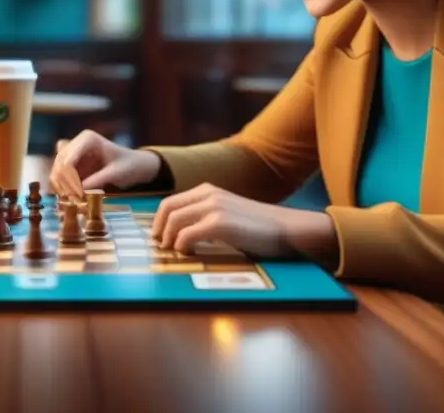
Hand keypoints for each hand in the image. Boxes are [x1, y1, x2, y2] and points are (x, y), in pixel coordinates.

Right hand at [50, 129, 160, 197]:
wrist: (136, 166)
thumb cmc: (129, 165)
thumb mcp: (116, 173)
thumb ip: (98, 180)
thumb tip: (78, 192)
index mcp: (87, 139)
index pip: (68, 160)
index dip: (69, 179)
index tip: (76, 195)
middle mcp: (77, 142)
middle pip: (59, 163)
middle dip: (62, 182)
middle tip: (71, 199)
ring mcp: (74, 152)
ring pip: (57, 168)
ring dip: (60, 184)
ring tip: (69, 198)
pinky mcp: (75, 163)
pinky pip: (62, 173)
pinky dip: (63, 184)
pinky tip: (68, 196)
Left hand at [152, 183, 337, 261]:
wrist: (284, 229)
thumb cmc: (257, 226)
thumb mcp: (227, 212)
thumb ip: (205, 215)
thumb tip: (180, 232)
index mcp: (207, 190)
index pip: (170, 202)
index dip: (159, 221)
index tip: (159, 238)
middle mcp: (208, 194)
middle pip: (167, 209)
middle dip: (159, 230)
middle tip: (162, 247)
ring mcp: (213, 207)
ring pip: (174, 222)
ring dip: (169, 240)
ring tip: (174, 253)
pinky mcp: (220, 224)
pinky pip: (187, 235)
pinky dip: (182, 247)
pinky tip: (188, 254)